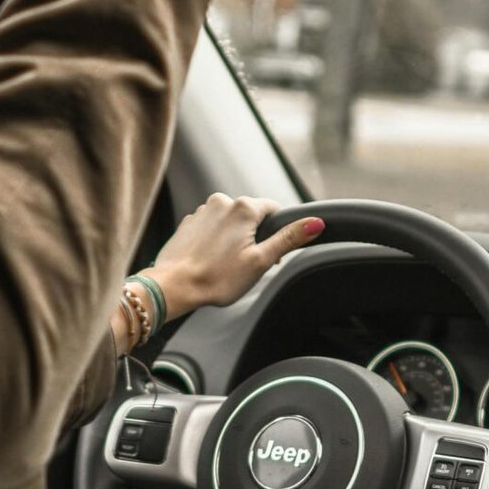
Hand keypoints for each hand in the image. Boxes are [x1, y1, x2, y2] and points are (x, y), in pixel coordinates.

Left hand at [144, 194, 325, 319]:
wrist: (173, 286)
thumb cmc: (217, 278)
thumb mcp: (261, 261)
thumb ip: (289, 239)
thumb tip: (316, 222)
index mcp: (243, 208)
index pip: (274, 210)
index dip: (276, 233)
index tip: (268, 254)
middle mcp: (222, 202)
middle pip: (251, 216)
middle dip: (254, 237)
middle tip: (246, 265)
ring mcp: (202, 211)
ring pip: (230, 222)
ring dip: (234, 239)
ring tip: (225, 265)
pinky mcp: (188, 223)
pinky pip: (211, 228)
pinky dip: (215, 241)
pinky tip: (210, 261)